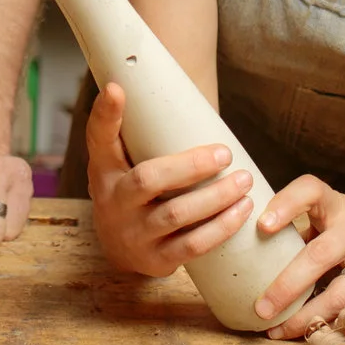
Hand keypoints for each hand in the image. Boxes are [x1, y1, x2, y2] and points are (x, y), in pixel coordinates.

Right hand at [85, 81, 253, 276]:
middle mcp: (114, 201)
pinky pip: (193, 245)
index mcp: (104, 169)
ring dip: (216, 197)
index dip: (106, 114)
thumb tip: (169, 84)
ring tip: (244, 180)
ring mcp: (133, 233)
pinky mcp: (156, 260)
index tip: (117, 88)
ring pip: (177, 214)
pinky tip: (242, 210)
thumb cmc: (131, 191)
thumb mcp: (122, 161)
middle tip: (225, 153)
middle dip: (191, 166)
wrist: (118, 249)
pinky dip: (221, 227)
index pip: (100, 137)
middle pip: (149, 179)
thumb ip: (137, 131)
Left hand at [249, 175, 344, 340]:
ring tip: (278, 330)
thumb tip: (249, 252)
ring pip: (341, 295)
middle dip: (286, 286)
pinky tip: (310, 334)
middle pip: (320, 256)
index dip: (286, 204)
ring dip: (306, 317)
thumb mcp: (337, 215)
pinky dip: (332, 325)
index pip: (312, 191)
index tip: (261, 225)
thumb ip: (303, 229)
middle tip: (260, 308)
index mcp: (341, 206)